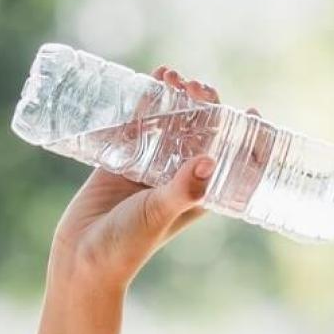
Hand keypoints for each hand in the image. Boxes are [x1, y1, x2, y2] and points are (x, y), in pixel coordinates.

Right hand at [47, 67, 241, 292]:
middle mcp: (177, 177)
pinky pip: (137, 125)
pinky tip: (147, 81)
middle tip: (195, 85)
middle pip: (200, 132)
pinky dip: (144, 103)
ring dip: (173, 98)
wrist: (81, 258)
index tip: (251, 110)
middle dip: (203, 105)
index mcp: (198, 193)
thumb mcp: (158, 214)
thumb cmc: (127, 246)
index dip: (245, 136)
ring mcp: (149, 167)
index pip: (232, 160)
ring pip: (169, 124)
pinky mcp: (121, 160)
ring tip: (169, 75)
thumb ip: (182, 190)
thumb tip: (208, 161)